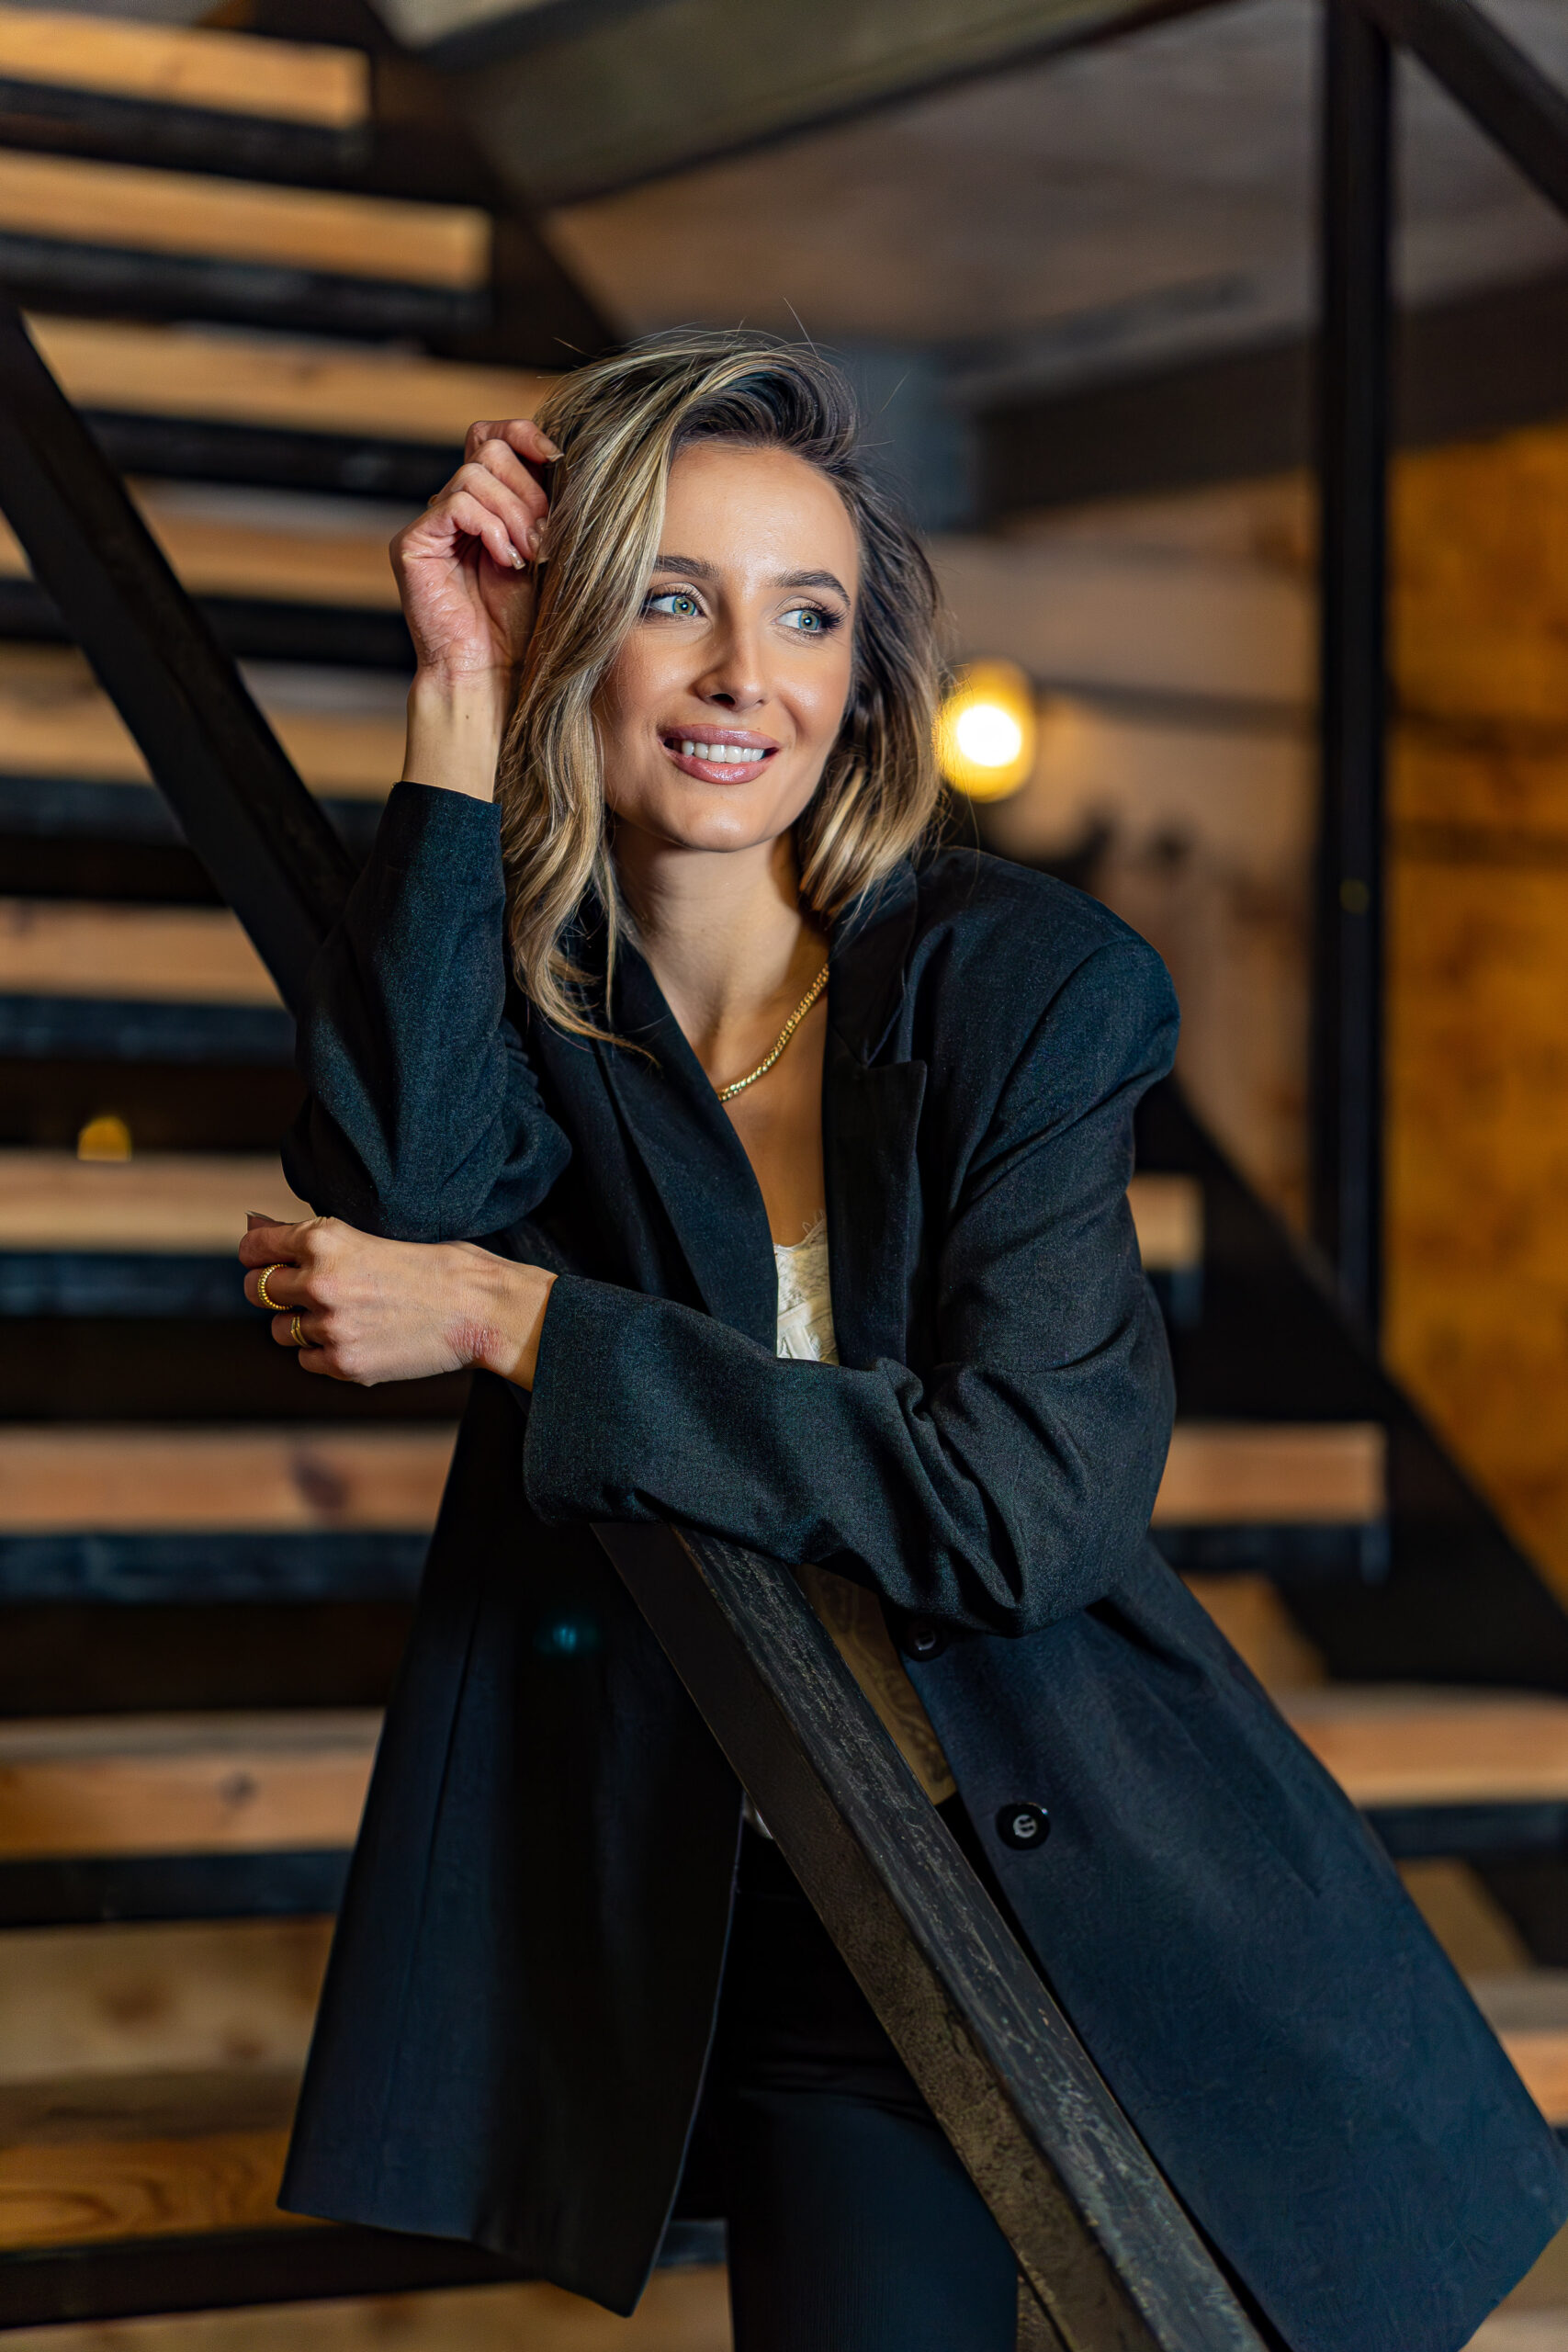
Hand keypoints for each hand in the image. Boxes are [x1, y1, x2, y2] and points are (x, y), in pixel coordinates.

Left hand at [240, 1212, 555, 1390]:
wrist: (483, 1310)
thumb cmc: (438, 1264)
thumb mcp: (371, 1233)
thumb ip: (311, 1235)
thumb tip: (253, 1223)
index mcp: (325, 1238)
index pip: (256, 1246)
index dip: (258, 1253)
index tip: (267, 1259)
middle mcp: (319, 1281)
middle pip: (257, 1289)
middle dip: (272, 1289)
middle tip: (304, 1291)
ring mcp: (330, 1326)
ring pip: (280, 1330)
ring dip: (300, 1323)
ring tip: (344, 1316)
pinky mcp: (345, 1364)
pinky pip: (306, 1359)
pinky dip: (323, 1351)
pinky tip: (358, 1337)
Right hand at [391, 416, 557, 685]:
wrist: (496, 673)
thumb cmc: (527, 624)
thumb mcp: (549, 553)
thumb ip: (548, 506)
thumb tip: (562, 458)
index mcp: (488, 504)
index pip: (495, 437)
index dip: (526, 435)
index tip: (560, 461)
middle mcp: (454, 507)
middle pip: (487, 448)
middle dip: (528, 489)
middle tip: (545, 539)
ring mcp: (432, 524)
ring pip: (475, 474)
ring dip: (514, 514)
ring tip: (528, 557)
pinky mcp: (413, 543)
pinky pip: (455, 502)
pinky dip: (490, 527)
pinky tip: (505, 561)